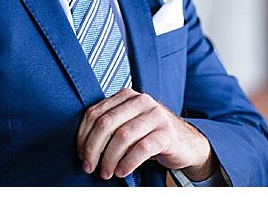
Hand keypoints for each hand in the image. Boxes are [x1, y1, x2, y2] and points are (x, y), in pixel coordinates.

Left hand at [75, 88, 217, 181]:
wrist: (185, 143)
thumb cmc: (150, 135)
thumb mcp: (128, 124)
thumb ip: (110, 125)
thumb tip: (82, 147)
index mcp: (127, 96)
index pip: (95, 113)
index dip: (83, 137)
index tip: (81, 155)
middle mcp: (142, 101)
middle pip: (106, 123)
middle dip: (93, 149)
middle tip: (90, 167)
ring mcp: (157, 115)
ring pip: (122, 136)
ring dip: (109, 159)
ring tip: (106, 172)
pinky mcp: (167, 132)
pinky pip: (141, 149)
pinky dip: (128, 163)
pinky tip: (122, 171)